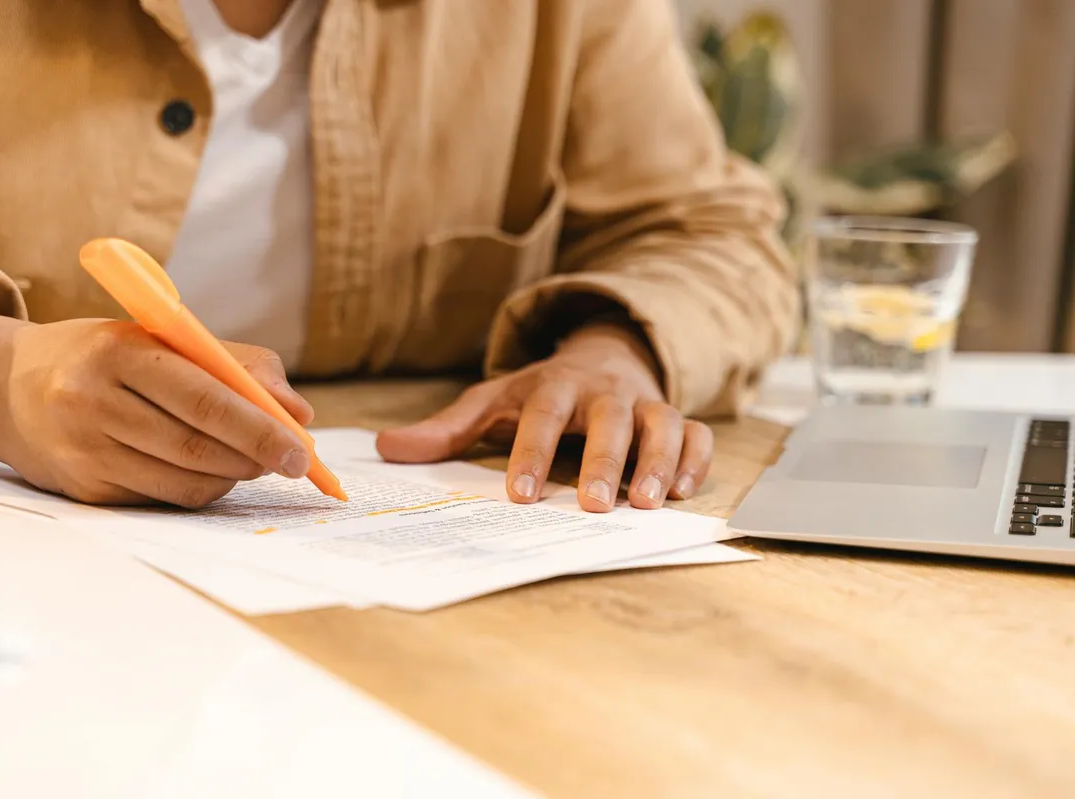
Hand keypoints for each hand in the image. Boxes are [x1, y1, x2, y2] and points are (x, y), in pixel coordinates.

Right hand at [0, 310, 312, 506]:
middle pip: (197, 446)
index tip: (301, 448)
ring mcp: (84, 451)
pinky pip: (162, 499)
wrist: (7, 385)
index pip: (206, 399)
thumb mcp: (163, 338)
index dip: (261, 428)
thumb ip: (237, 365)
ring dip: (232, 476)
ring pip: (184, 481)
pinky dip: (200, 489)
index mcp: (118, 352)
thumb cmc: (106, 356)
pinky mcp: (83, 490)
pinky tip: (209, 471)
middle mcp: (92, 402)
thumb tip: (299, 412)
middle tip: (292, 461)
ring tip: (251, 460)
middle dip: (256, 457)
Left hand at [376, 323, 711, 511]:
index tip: (521, 494)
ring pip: (662, 424)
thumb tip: (386, 448)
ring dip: (658, 462)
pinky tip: (683, 492)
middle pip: (610, 420)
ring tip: (646, 503)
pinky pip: (696, 435)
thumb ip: (447, 430)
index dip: (533, 454)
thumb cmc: (543, 393)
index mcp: (555, 387)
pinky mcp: (676, 418)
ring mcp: (645, 404)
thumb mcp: (493, 402)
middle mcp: (604, 393)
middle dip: (604, 461)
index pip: (544, 417)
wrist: (603, 356)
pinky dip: (696, 460)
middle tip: (594, 504)